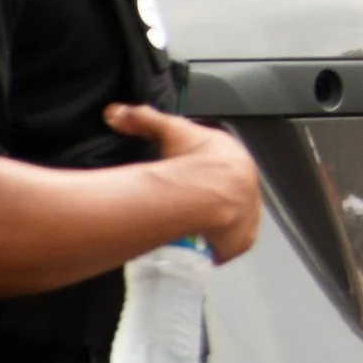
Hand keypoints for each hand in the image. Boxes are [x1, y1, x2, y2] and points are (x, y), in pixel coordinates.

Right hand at [107, 103, 263, 262]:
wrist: (207, 192)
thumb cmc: (190, 160)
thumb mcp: (168, 129)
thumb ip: (143, 118)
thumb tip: (114, 112)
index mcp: (234, 156)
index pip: (222, 165)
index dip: (205, 174)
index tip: (187, 182)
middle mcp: (247, 183)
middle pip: (228, 194)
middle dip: (210, 201)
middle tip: (186, 210)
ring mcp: (248, 213)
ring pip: (232, 221)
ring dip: (214, 226)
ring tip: (190, 230)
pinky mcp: (243, 239)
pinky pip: (230, 246)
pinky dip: (216, 248)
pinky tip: (198, 249)